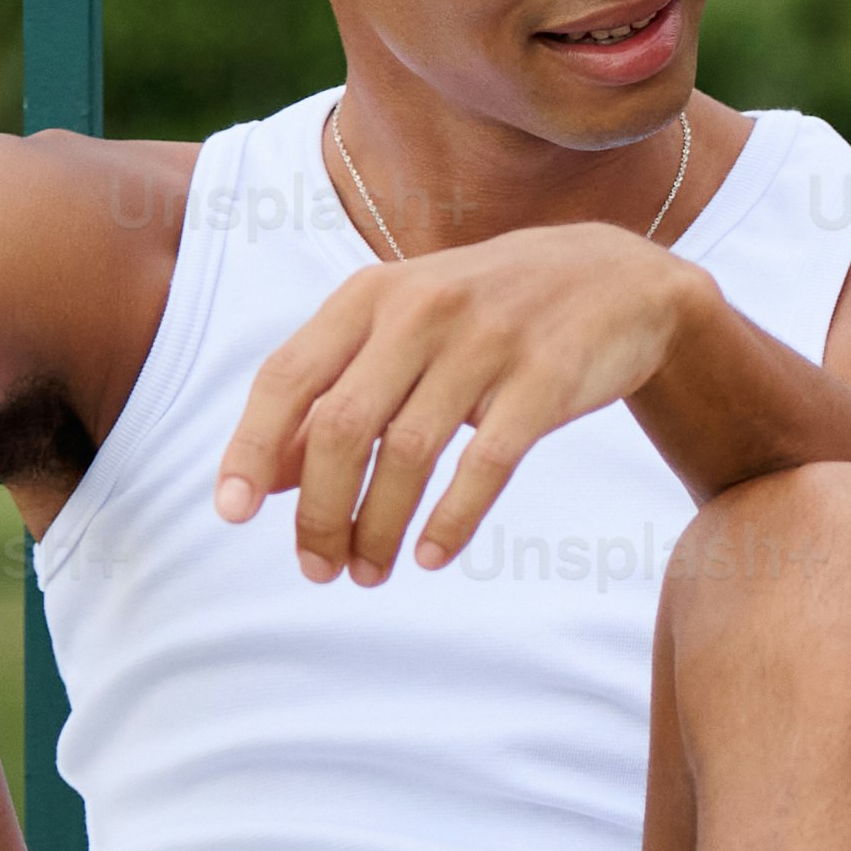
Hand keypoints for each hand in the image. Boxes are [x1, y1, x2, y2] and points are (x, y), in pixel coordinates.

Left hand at [219, 222, 706, 585]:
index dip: (252, 449)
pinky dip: (452, 518)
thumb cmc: (490, 315)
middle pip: (341, 426)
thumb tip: (270, 477)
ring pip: (408, 452)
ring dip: (380, 526)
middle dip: (320, 510)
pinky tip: (433, 555)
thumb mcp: (404, 331)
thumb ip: (338, 390)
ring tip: (369, 571)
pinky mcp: (547, 377)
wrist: (617, 280)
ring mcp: (487, 341)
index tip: (233, 515)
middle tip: (318, 568)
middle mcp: (421, 310)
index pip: (288, 378)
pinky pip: (487, 463)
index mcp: (371, 294)